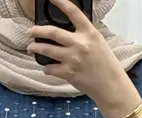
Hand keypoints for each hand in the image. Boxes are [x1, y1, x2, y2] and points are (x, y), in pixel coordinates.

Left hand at [26, 0, 139, 115]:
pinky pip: (50, 68)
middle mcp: (80, 44)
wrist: (110, 85)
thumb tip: (67, 31)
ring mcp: (73, 59)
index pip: (73, 12)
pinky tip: (46, 67)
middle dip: (37, 30)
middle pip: (52, 32)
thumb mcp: (97, 42)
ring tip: (31, 48)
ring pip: (47, 50)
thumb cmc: (105, 64)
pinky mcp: (69, 73)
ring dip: (35, 48)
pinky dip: (46, 68)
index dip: (60, 2)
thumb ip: (83, 35)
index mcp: (89, 32)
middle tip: (31, 31)